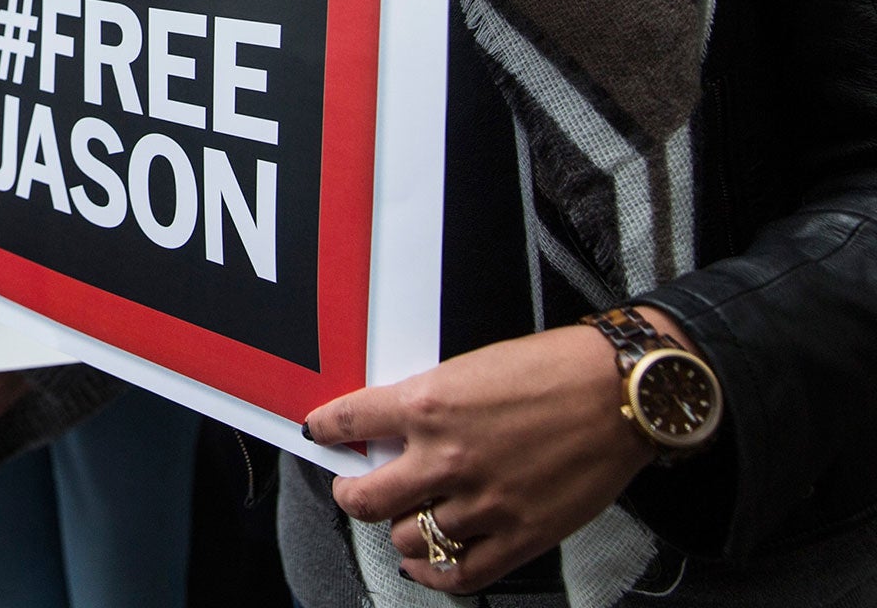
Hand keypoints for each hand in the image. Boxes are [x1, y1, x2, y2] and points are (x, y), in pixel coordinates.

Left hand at [307, 324, 663, 591]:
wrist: (619, 394)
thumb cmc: (554, 370)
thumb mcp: (469, 368)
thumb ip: (428, 403)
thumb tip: (395, 427)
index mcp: (428, 405)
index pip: (348, 421)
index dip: (325, 430)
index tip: (321, 434)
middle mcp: (446, 458)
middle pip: (364, 499)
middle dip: (351, 494)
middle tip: (354, 487)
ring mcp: (481, 502)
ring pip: (408, 538)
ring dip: (401, 529)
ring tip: (406, 516)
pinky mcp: (519, 536)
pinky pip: (460, 573)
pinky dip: (434, 573)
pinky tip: (426, 563)